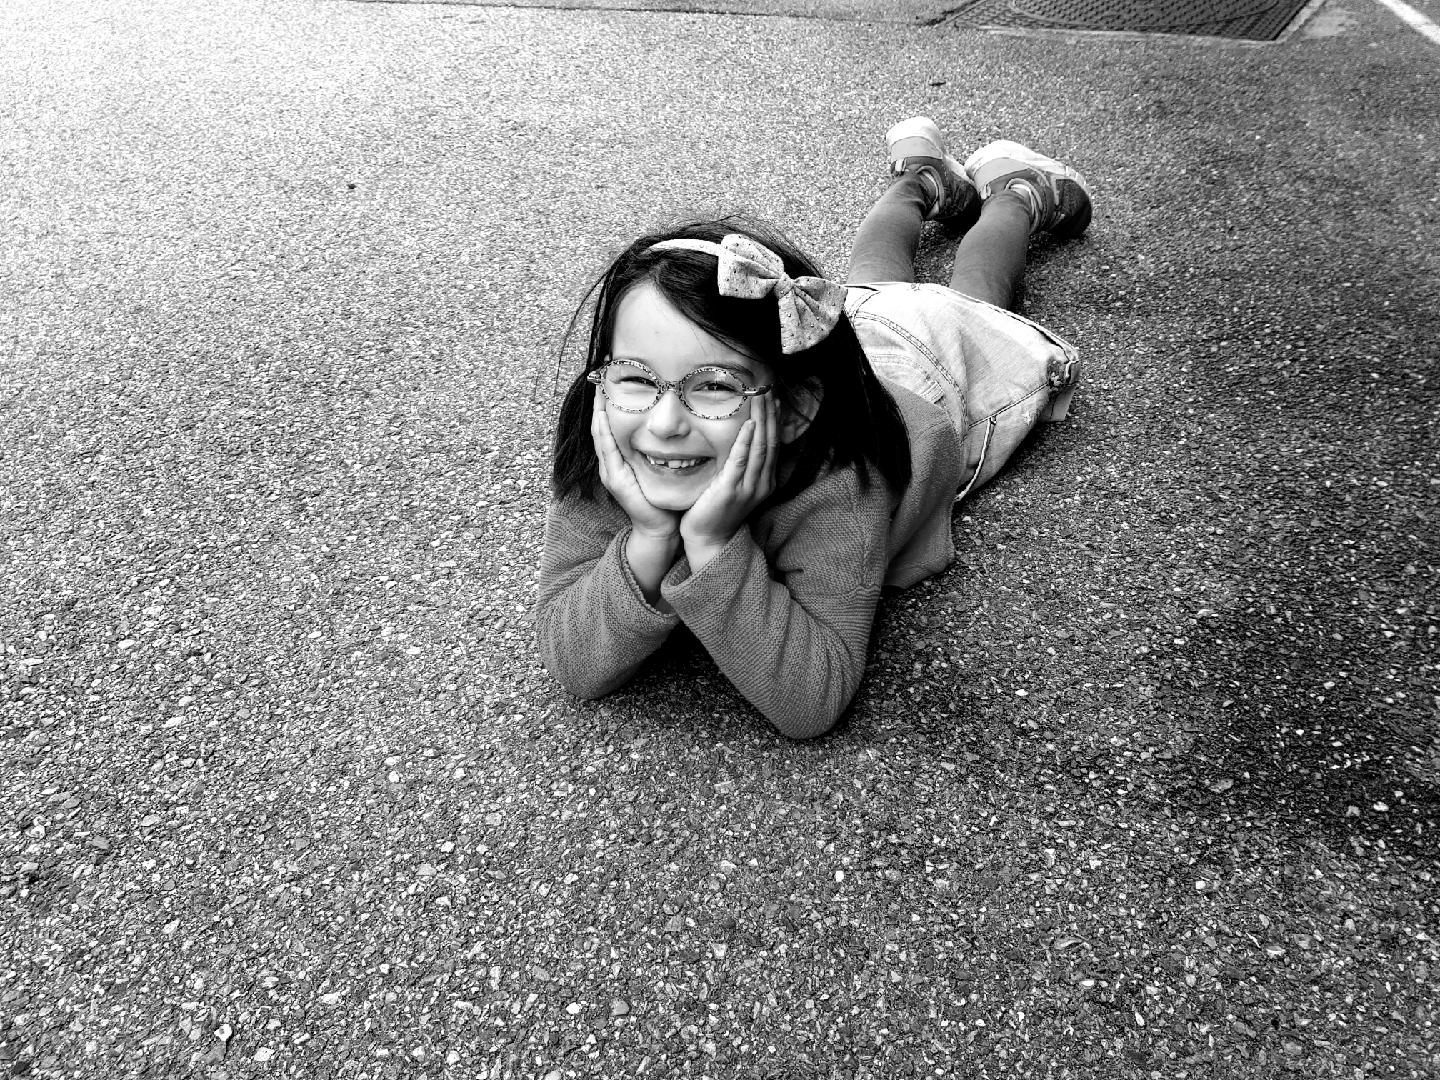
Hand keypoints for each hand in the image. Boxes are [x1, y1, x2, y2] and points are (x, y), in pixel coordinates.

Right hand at [591, 389, 680, 539]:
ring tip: (599, 389)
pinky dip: (604, 432)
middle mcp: (610, 463)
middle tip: (600, 375)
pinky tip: (603, 416)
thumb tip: (670, 425)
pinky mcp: (615, 480)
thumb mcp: (658, 466)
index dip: (607, 402)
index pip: (608, 424)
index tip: (610, 378)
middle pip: (599, 424)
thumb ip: (658, 448)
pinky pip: (607, 451)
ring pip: (599, 434)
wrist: (660, 526)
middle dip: (599, 400)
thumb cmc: (662, 497)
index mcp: (618, 459)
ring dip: (598, 411)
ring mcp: (609, 472)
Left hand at [680, 392, 777, 568]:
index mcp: (766, 482)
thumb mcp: (734, 485)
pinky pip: (741, 461)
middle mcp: (762, 484)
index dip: (774, 420)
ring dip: (761, 419)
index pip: (774, 444)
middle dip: (770, 414)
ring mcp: (749, 488)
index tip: (772, 398)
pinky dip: (746, 441)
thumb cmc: (716, 510)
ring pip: (760, 447)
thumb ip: (740, 465)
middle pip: (770, 441)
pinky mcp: (731, 490)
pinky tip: (749, 424)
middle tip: (768, 389)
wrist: (708, 539)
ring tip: (760, 397)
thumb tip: (740, 438)